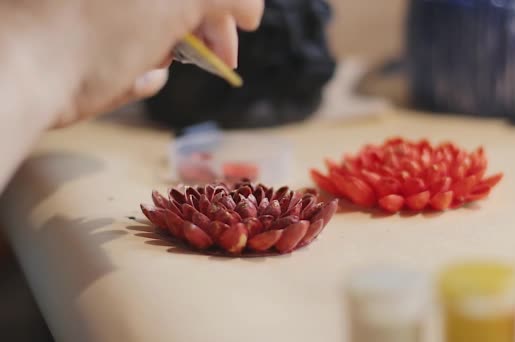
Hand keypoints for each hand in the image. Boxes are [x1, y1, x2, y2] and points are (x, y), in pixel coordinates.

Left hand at [49, 0, 263, 127]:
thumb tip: (252, 7)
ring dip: (165, 57)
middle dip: (198, 33)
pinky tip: (125, 82)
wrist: (26, 75)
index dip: (229, 4)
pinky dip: (140, 76)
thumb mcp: (175, 5)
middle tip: (217, 58)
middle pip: (181, 7)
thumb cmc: (99, 36)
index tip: (247, 25)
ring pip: (160, 37)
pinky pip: (136, 60)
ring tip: (145, 70)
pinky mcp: (94, 48)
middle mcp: (123, 5)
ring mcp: (106, 21)